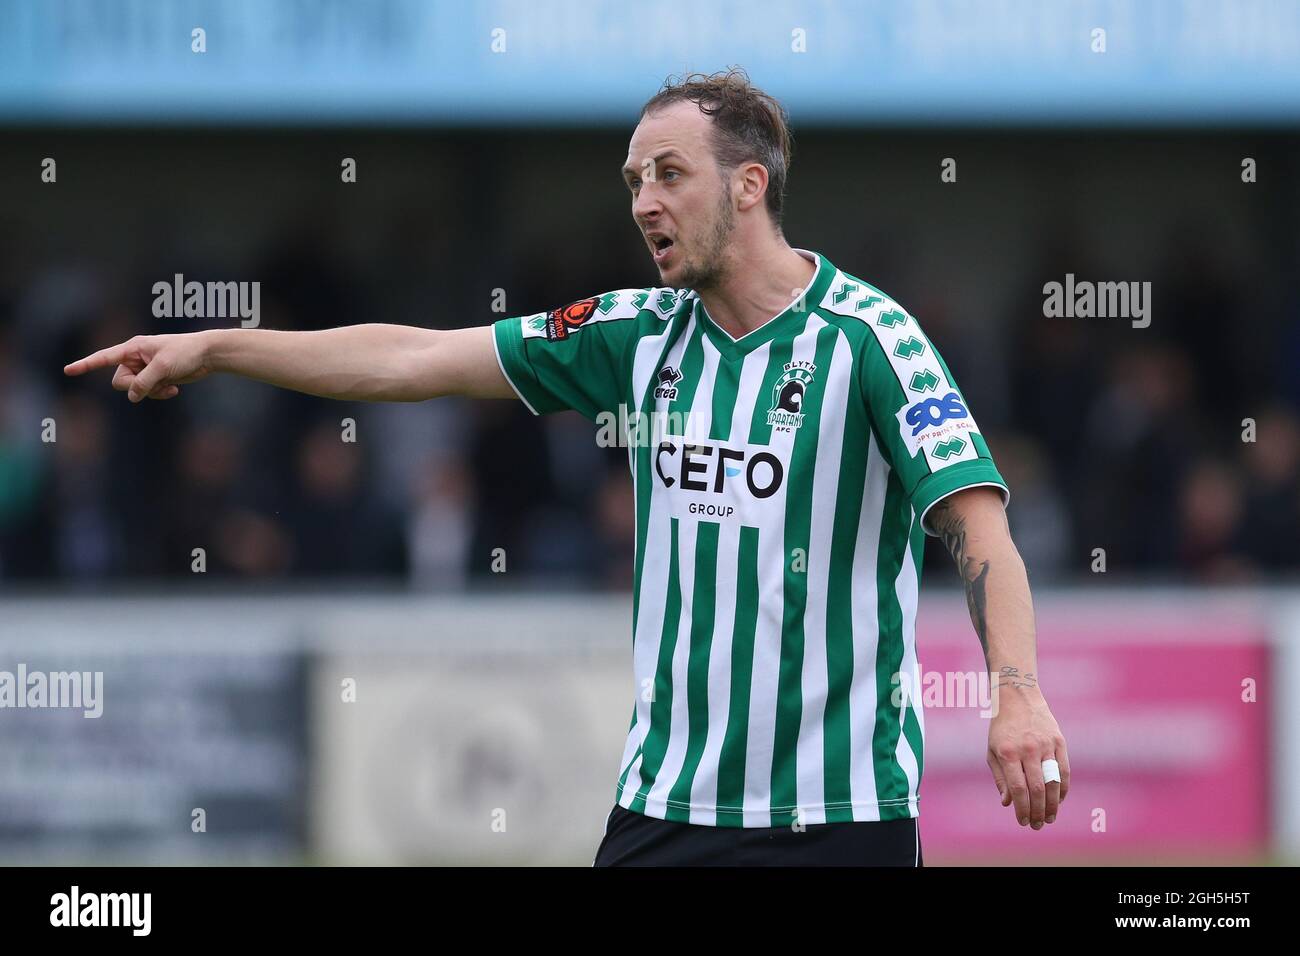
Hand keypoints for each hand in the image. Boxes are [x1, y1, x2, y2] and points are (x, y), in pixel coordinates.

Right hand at [64, 332, 214, 401]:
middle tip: (156, 381)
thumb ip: (144, 382)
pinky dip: (158, 394)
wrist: (207, 355)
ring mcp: (145, 370)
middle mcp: (135, 359)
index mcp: (132, 348)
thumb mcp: (163, 367)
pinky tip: (174, 390)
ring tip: (168, 385)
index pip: (104, 357)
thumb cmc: (185, 353)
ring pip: (134, 390)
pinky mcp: (155, 379)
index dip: (85, 365)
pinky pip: (147, 393)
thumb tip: (132, 396)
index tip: (68, 370)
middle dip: (136, 387)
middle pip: (120, 381)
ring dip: (150, 392)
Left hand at [986, 689, 1069, 829]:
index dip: (1022, 809)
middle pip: (1037, 788)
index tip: (1022, 821)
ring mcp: (1046, 745)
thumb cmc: (1002, 729)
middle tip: (1037, 825)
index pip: (1018, 788)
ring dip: (1052, 805)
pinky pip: (1064, 770)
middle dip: (1037, 812)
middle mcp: (1028, 749)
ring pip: (1053, 782)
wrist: (1018, 697)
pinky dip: (1063, 789)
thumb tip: (1007, 803)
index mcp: (1008, 752)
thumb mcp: (992, 751)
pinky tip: (1058, 801)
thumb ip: (1000, 778)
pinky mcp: (1059, 742)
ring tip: (1049, 818)